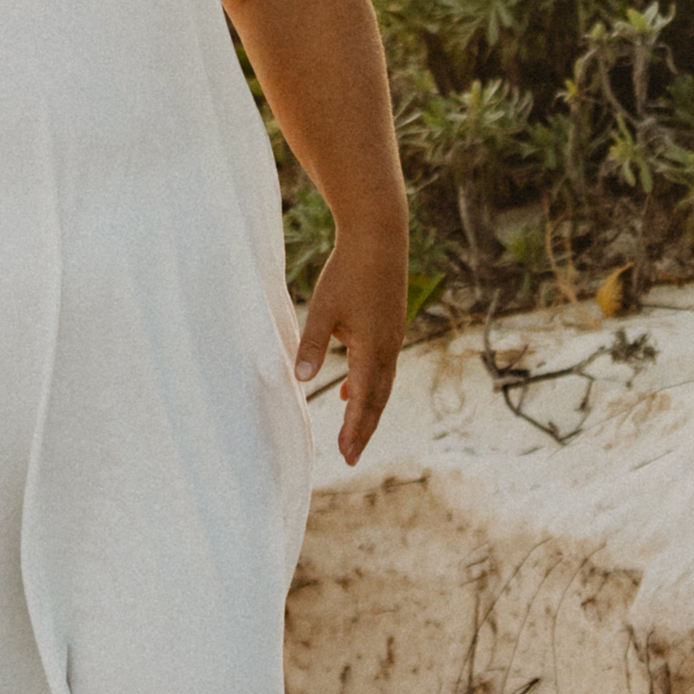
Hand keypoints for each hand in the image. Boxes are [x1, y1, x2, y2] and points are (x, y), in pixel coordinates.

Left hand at [294, 223, 406, 465]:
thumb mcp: (323, 309)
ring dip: (367, 408)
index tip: (346, 456)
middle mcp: (388, 348)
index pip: (364, 400)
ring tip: (352, 431)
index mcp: (372, 349)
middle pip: (378, 399)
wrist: (379, 237)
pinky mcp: (390, 325)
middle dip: (364, 428)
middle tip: (351, 456)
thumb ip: (312, 345)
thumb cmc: (349, 271)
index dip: (355, 430)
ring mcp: (393, 336)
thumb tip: (301, 379)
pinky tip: (349, 389)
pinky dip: (367, 384)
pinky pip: (381, 366)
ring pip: (382, 383)